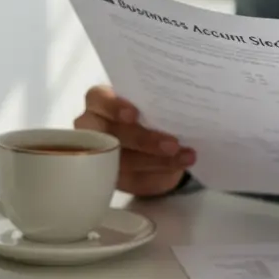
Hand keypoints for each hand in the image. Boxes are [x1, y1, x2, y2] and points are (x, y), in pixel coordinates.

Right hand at [74, 85, 195, 195]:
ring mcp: (101, 154)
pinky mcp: (113, 176)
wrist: (158, 140)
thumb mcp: (155, 103)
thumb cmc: (151, 111)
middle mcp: (94, 126)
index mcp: (101, 100)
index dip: (114, 107)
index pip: (98, 99)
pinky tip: (178, 166)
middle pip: (110, 135)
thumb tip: (181, 109)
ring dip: (156, 160)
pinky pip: (133, 178)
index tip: (134, 114)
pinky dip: (158, 173)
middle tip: (172, 144)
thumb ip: (159, 104)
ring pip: (123, 160)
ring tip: (183, 157)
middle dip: (142, 140)